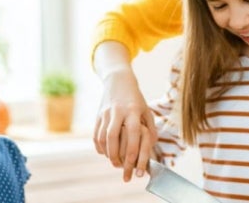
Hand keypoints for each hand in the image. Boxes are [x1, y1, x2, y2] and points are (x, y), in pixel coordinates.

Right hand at [92, 67, 157, 181]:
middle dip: (115, 155)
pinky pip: (96, 134)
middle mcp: (118, 112)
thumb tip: (152, 146)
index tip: (133, 164)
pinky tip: (105, 153)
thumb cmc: (135, 99)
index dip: (132, 150)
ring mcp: (106, 113)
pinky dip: (99, 146)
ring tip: (113, 162)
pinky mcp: (98, 115)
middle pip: (113, 136)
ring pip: (102, 136)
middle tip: (119, 167)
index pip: (133, 133)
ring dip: (106, 152)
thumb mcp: (146, 110)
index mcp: (133, 110)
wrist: (118, 81)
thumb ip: (150, 128)